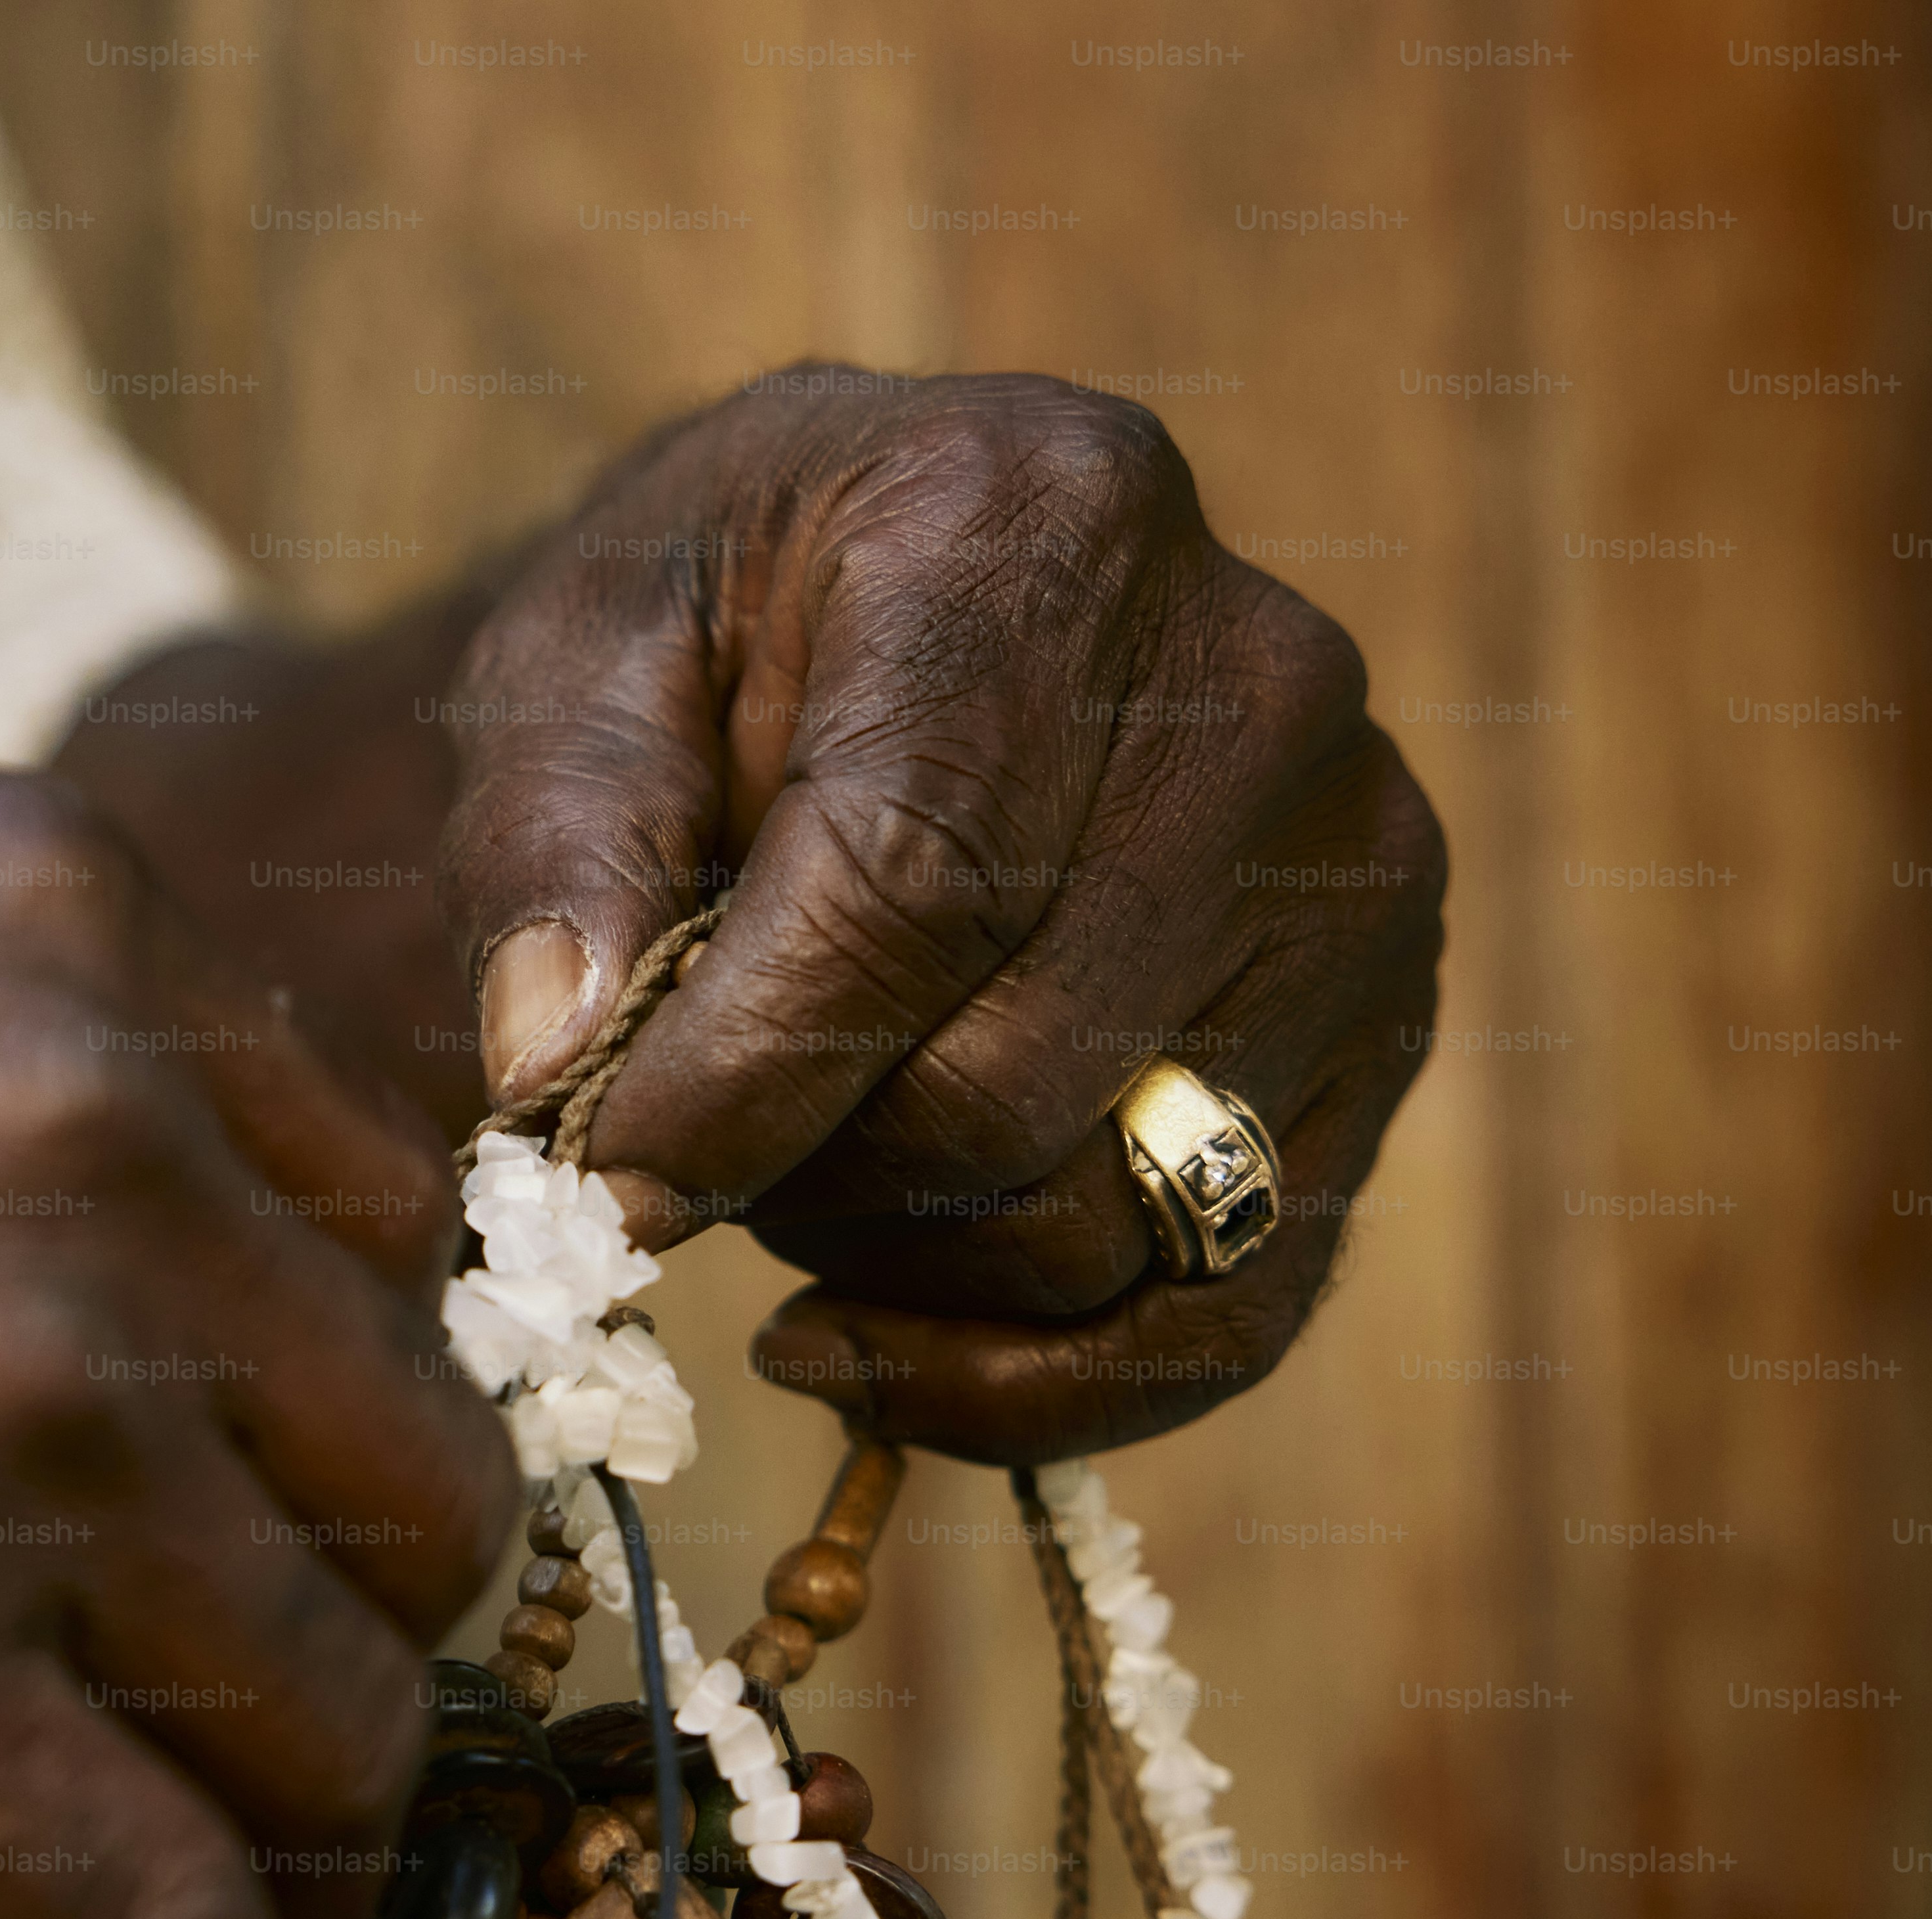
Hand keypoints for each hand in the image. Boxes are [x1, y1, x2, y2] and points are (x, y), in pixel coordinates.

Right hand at [0, 774, 511, 1918]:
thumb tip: (145, 1267)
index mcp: (67, 933)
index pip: (383, 1217)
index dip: (339, 1400)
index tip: (301, 1507)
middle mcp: (88, 1132)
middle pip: (400, 1461)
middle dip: (347, 1617)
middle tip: (255, 1717)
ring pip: (323, 1696)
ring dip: (289, 1839)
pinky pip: (154, 1909)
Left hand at [439, 371, 1444, 1463]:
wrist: (880, 617)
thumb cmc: (710, 637)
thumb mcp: (571, 670)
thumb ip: (549, 857)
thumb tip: (559, 1073)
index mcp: (1046, 523)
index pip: (914, 882)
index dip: (741, 1080)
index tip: (600, 1189)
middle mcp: (1260, 685)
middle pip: (1010, 1084)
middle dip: (799, 1172)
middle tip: (684, 1133)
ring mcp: (1358, 868)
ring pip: (1106, 1224)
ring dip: (891, 1258)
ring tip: (789, 1148)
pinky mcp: (1382, 1029)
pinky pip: (1228, 1309)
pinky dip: (1032, 1383)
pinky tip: (872, 1341)